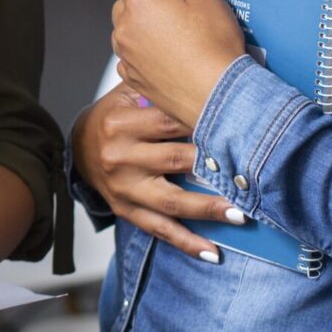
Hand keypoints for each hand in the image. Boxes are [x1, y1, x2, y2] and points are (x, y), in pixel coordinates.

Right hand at [73, 84, 242, 262]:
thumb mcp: (127, 95)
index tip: (240, 128)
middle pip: (175, 160)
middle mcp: (120, 156)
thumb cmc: (114, 118)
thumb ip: (159, 90)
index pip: (170, 121)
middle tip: (253, 172)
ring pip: (171, 201)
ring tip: (241, 214)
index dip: (205, 123)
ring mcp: (124, 188)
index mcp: (121, 122)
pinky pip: (160, 229)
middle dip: (215, 167)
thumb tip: (210, 79)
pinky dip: (187, 243)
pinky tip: (213, 253)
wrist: (79, 149)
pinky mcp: (127, 211)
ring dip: (208, 208)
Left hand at [113, 0, 247, 128]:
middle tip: (179, 15)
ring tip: (177, 40)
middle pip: (125, 5)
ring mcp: (126, 55)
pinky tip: (170, 60)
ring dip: (143, 31)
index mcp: (137, 1)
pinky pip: (132, 58)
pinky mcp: (133, 79)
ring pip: (127, 32)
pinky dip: (144, 55)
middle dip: (145, 5)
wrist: (218, 94)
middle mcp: (123, 27)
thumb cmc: (214, 41)